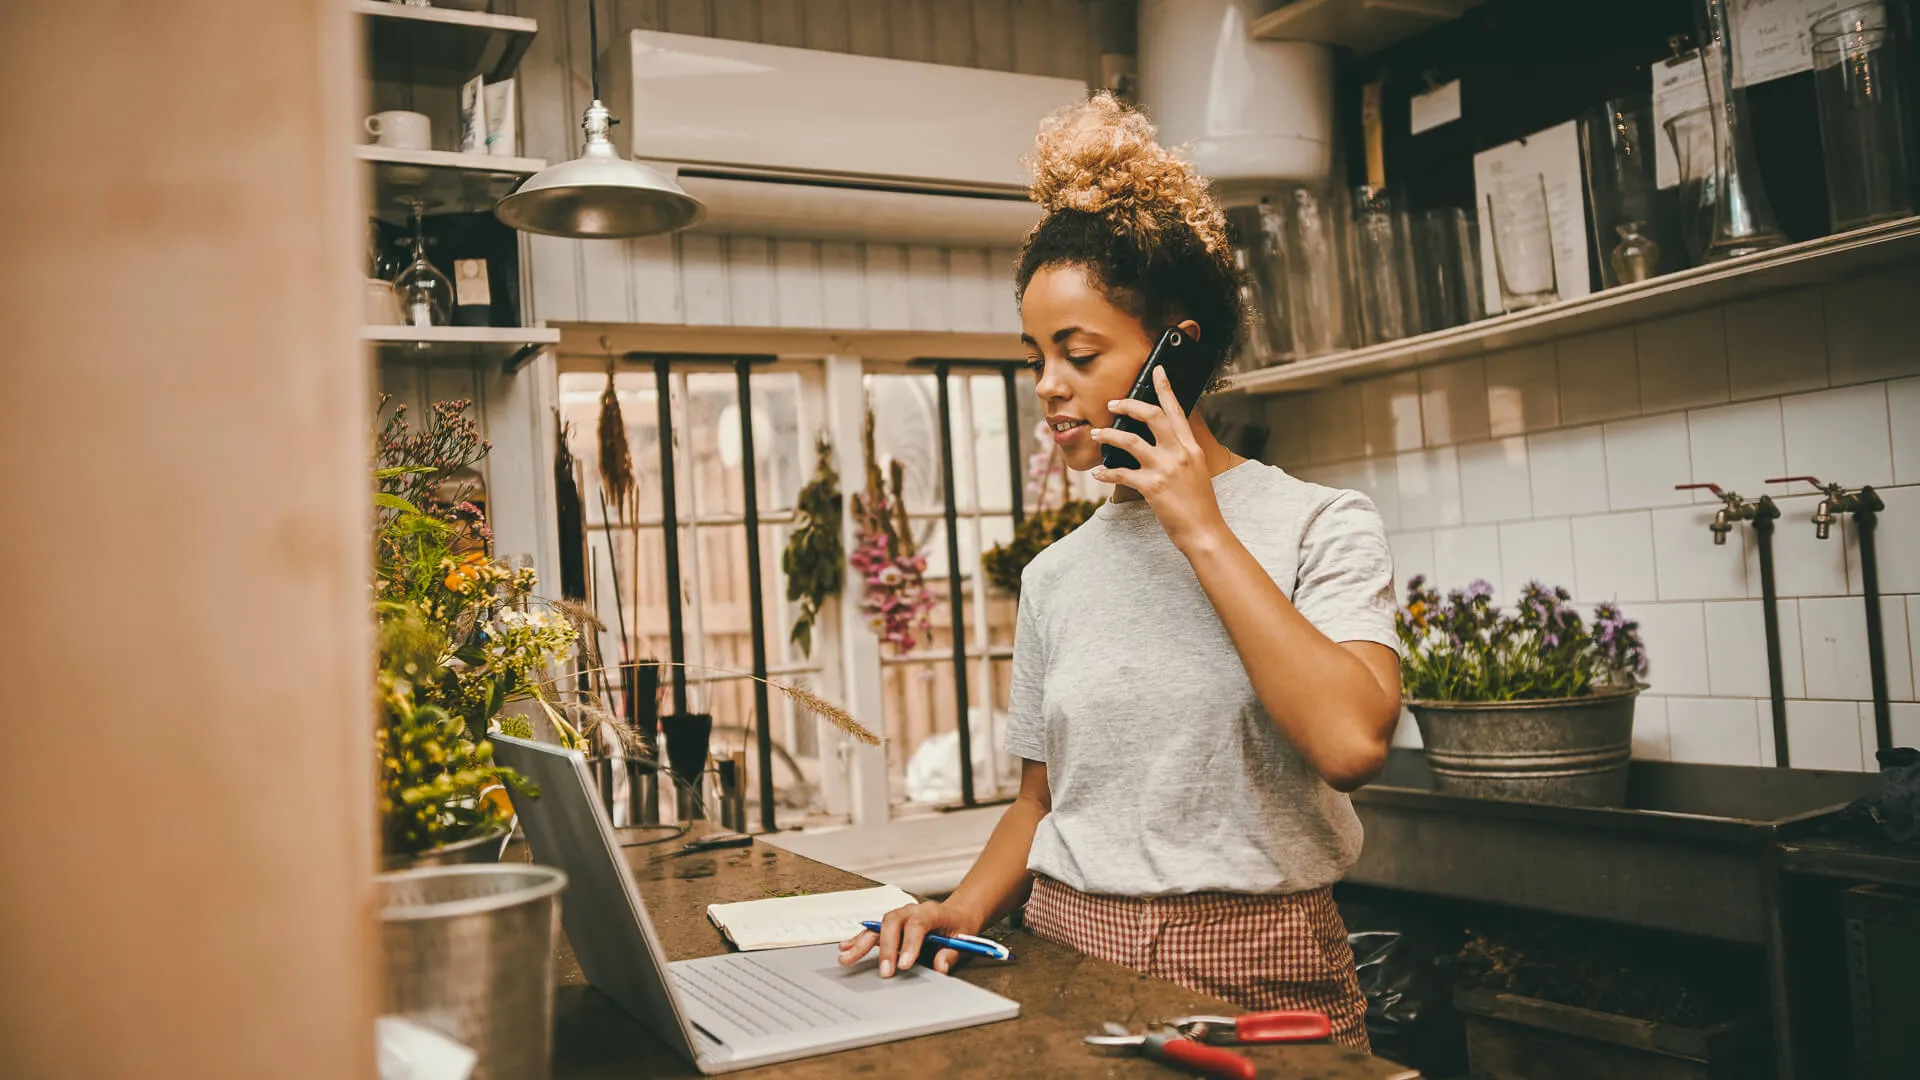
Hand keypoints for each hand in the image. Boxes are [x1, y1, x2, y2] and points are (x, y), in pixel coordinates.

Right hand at [837, 900, 977, 976]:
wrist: (956, 914)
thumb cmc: (959, 925)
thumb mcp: (963, 938)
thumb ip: (950, 953)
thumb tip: (941, 966)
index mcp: (931, 911)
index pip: (917, 924)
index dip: (910, 944)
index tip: (904, 964)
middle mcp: (911, 910)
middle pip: (893, 923)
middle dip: (887, 948)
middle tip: (885, 971)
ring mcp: (898, 916)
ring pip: (877, 926)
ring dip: (862, 943)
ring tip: (847, 957)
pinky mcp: (890, 925)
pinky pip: (872, 930)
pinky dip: (858, 939)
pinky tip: (846, 947)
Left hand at [1090, 366, 1226, 549]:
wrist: (1205, 532)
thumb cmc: (1199, 505)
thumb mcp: (1196, 472)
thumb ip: (1181, 454)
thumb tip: (1159, 443)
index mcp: (1191, 448)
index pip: (1176, 410)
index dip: (1165, 388)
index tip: (1157, 370)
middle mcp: (1180, 453)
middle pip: (1152, 416)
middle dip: (1129, 406)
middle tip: (1112, 404)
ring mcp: (1166, 469)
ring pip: (1130, 441)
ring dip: (1109, 436)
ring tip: (1096, 434)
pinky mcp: (1153, 487)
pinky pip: (1121, 473)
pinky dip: (1106, 472)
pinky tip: (1098, 473)